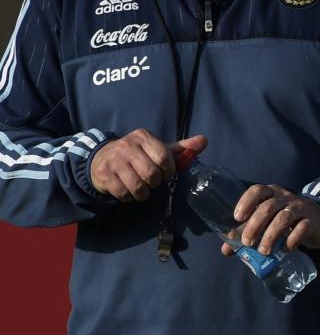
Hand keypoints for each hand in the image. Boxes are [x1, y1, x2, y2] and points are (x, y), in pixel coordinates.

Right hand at [90, 131, 207, 201]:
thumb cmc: (137, 155)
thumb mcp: (158, 148)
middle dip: (155, 182)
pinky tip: (128, 190)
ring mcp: (114, 160)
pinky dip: (129, 197)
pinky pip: (123, 193)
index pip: (163, 157)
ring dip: (143, 193)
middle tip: (152, 181)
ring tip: (142, 188)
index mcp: (143, 137)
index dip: (168, 170)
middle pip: (151, 174)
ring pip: (137, 186)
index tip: (167, 173)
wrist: (101, 158)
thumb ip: (181, 148)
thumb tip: (204, 140)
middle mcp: (127, 146)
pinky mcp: (104, 175)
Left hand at [227, 183, 319, 256]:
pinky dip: (291, 240)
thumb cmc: (284, 220)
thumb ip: (246, 233)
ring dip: (271, 236)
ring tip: (264, 251)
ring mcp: (300, 207)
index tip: (237, 218)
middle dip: (255, 225)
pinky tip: (284, 249)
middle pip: (268, 207)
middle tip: (247, 243)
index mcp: (271, 194)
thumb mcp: (266, 222)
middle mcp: (285, 197)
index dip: (246, 202)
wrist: (316, 220)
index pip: (257, 190)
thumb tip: (226, 250)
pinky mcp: (312, 220)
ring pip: (283, 218)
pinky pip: (302, 228)